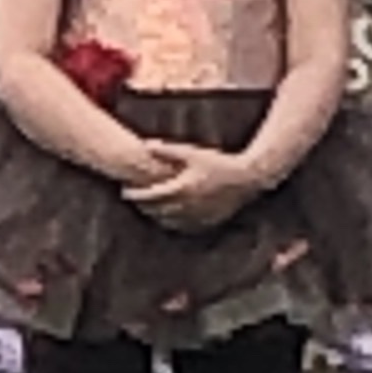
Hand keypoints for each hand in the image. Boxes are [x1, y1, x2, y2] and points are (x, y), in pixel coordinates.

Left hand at [127, 143, 259, 232]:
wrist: (247, 179)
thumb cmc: (220, 163)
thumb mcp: (193, 153)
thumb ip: (169, 150)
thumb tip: (146, 145)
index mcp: (181, 188)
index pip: (150, 195)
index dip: (134, 194)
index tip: (124, 191)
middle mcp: (186, 206)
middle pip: (155, 210)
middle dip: (142, 205)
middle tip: (133, 200)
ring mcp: (196, 216)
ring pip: (167, 221)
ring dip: (154, 216)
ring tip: (147, 209)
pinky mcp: (206, 222)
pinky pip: (183, 227)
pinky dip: (172, 223)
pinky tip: (168, 219)